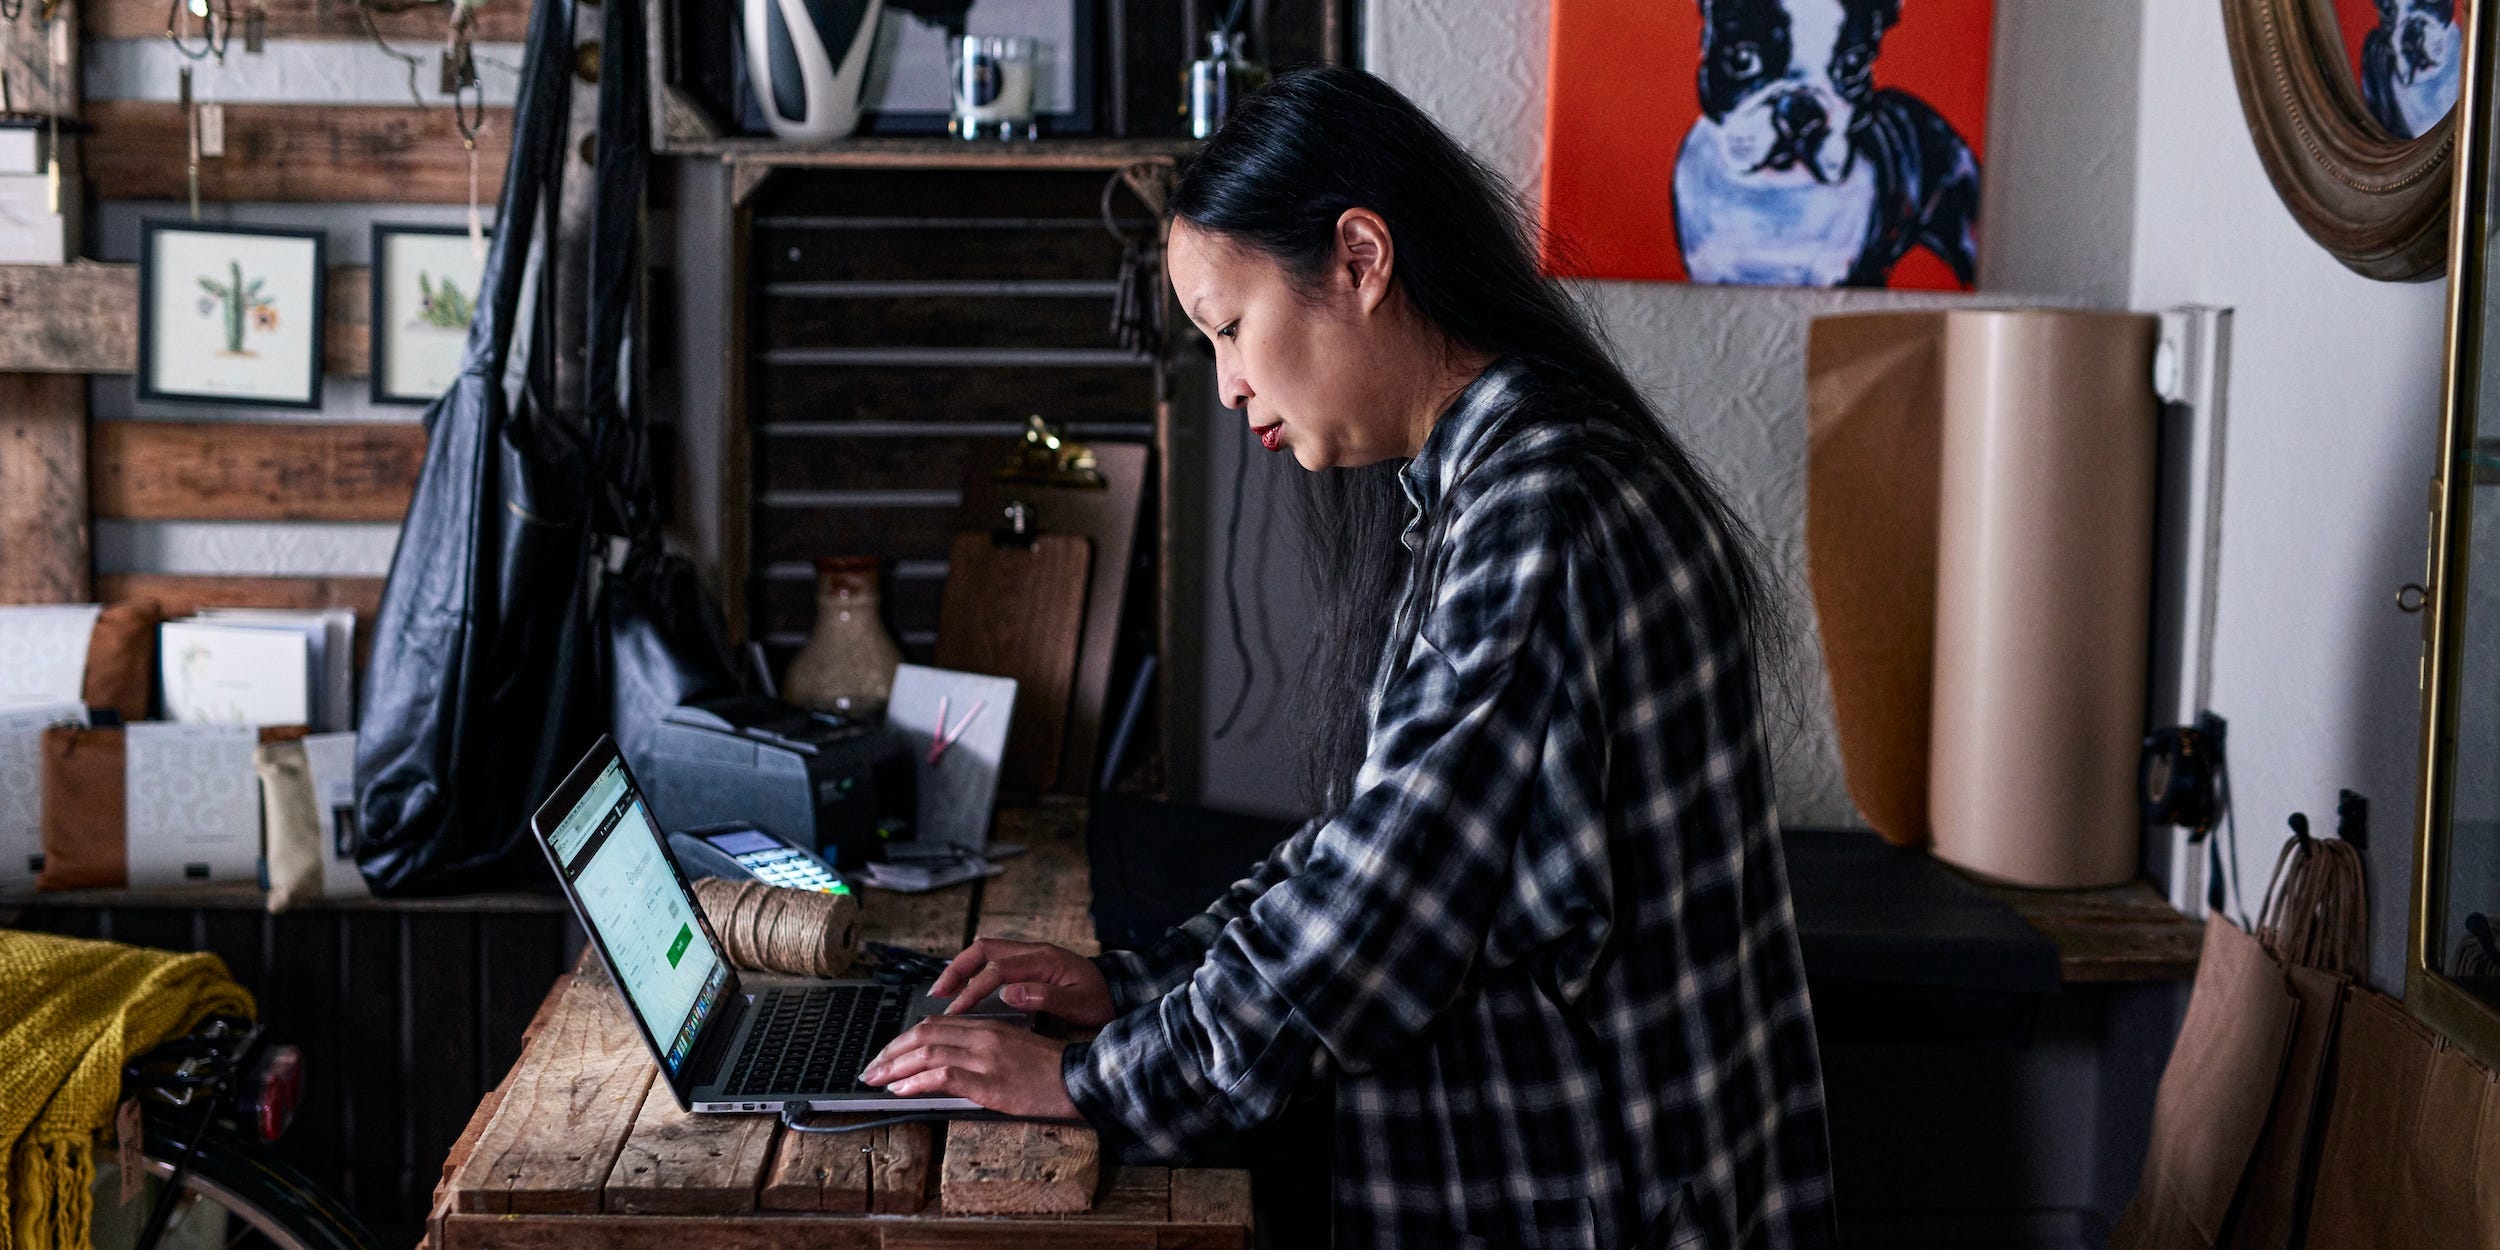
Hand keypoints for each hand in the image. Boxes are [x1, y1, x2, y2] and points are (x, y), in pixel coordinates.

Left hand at [859, 1016, 1079, 1118]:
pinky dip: (916, 1082)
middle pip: (924, 1035)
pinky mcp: (989, 1082)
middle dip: (890, 1052)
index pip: (934, 1025)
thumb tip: (949, 1063)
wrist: (1080, 1079)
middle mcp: (983, 1037)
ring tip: (876, 1080)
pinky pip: (943, 1076)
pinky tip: (901, 1091)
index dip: (904, 1039)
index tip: (887, 1054)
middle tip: (870, 1068)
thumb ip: (983, 1049)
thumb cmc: (1050, 1069)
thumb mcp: (1013, 1050)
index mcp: (989, 1026)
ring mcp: (985, 1058)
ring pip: (927, 1053)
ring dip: (895, 1067)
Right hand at [930, 937, 1114, 1027]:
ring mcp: (1030, 954)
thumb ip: (1045, 998)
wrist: (1120, 990)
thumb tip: (1010, 993)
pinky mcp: (1028, 962)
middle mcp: (1034, 951)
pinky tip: (964, 987)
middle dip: (957, 970)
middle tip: (938, 994)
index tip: (956, 1010)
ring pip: (985, 952)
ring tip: (942, 991)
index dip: (973, 989)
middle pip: (983, 950)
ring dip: (961, 968)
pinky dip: (973, 971)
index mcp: (1044, 960)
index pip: (997, 970)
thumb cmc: (1101, 999)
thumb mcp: (1080, 1004)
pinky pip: (993, 959)